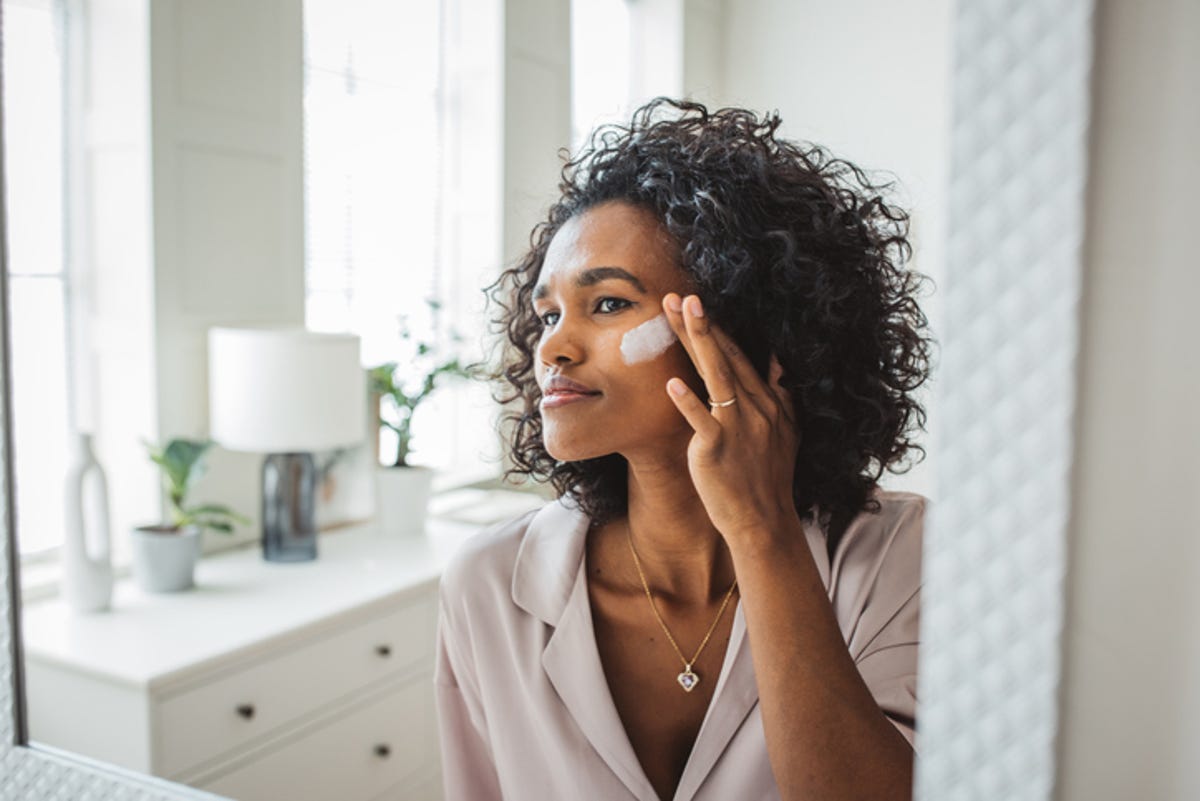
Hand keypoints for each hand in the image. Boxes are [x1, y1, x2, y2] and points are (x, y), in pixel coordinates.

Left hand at [662, 293, 800, 543]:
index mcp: (768, 401)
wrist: (764, 520)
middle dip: (702, 323)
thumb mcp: (786, 430)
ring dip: (697, 340)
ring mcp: (737, 427)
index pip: (739, 355)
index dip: (717, 327)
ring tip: (678, 313)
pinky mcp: (718, 449)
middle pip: (725, 356)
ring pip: (715, 375)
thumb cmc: (768, 477)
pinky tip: (672, 384)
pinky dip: (688, 403)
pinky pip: (702, 421)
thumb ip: (782, 393)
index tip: (698, 302)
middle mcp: (756, 408)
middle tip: (680, 295)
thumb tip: (780, 361)